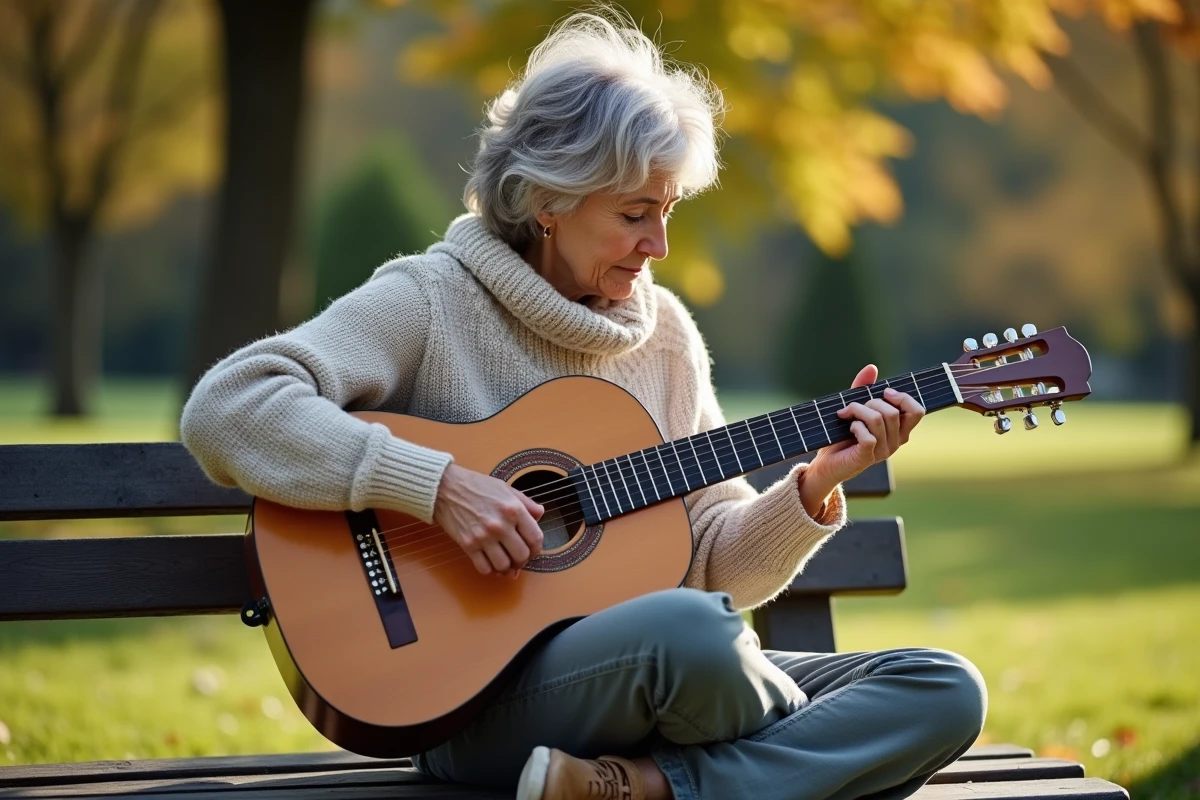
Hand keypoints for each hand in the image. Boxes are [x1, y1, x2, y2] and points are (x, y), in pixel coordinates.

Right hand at [432, 464, 544, 577]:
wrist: (446, 487)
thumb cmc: (476, 486)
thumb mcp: (506, 488)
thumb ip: (526, 502)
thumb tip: (540, 514)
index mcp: (513, 509)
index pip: (535, 538)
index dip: (537, 549)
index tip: (532, 550)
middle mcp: (500, 524)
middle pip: (522, 555)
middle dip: (523, 560)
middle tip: (518, 558)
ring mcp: (483, 536)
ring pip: (504, 565)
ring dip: (506, 567)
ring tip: (505, 561)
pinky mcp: (468, 544)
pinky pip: (484, 568)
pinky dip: (490, 569)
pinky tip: (490, 562)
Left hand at [799, 364, 924, 515]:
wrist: (826, 463)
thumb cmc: (842, 436)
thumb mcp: (855, 409)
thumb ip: (863, 389)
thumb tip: (872, 367)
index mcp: (899, 430)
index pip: (917, 412)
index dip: (903, 398)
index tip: (885, 391)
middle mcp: (896, 442)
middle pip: (893, 413)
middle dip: (871, 402)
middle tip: (854, 407)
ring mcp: (883, 452)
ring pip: (878, 420)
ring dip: (858, 411)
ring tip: (845, 414)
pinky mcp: (867, 458)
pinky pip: (868, 436)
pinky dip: (855, 426)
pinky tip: (848, 427)